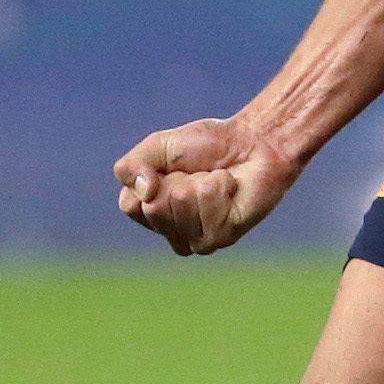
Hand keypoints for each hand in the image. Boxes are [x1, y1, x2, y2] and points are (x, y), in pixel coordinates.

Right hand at [113, 115, 299, 254]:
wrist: (253, 143)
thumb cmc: (207, 147)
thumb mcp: (159, 146)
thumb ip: (132, 165)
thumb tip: (145, 192)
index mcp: (150, 214)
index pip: (130, 206)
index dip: (149, 178)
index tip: (170, 169)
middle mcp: (171, 233)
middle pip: (155, 207)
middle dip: (178, 178)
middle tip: (197, 174)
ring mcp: (196, 240)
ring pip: (182, 203)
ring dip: (201, 180)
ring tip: (215, 180)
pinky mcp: (222, 237)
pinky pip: (209, 204)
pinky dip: (220, 184)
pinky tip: (230, 188)